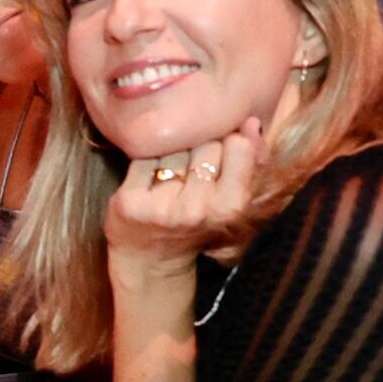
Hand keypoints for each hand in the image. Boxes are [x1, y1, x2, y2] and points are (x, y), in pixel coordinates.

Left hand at [105, 117, 266, 291]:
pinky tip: (148, 182)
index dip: (227, 144)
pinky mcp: (130, 202)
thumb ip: (250, 159)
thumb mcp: (232, 196)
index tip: (220, 159)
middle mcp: (196, 208)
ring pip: (172, 148)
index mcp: (230, 206)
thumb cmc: (197, 220)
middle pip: (203, 144)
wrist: (150, 259)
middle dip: (198, 150)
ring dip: (171, 155)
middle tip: (191, 175)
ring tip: (170, 178)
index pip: (236, 145)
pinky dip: (145, 163)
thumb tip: (252, 122)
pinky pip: (142, 157)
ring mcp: (161, 206)